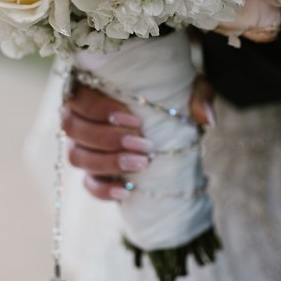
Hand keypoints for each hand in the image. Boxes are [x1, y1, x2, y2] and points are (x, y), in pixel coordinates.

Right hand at [62, 76, 213, 200]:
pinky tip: (127, 191)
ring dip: (109, 162)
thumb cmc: (172, 96)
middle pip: (73, 128)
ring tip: (142, 164)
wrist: (172, 124)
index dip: (100, 110)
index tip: (134, 121)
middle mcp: (81, 116)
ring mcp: (83, 145)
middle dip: (109, 139)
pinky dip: (104, 189)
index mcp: (95, 89)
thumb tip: (208, 118)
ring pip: (77, 156)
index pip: (78, 97)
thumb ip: (199, 95)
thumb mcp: (189, 88)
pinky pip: (88, 183)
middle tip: (145, 146)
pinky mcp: (93, 171)